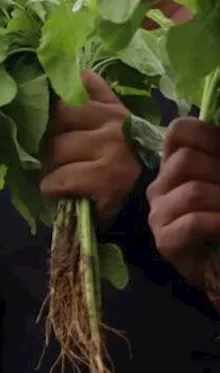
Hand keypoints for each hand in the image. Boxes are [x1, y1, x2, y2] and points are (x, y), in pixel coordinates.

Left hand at [41, 72, 142, 227]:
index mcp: (111, 110)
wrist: (136, 206)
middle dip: (49, 144)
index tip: (49, 125)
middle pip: (55, 122)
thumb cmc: (113, 166)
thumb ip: (93, 98)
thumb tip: (79, 71)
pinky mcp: (106, 178)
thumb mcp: (108, 128)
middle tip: (61, 160)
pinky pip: (58, 179)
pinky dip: (54, 188)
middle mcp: (114, 124)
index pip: (67, 95)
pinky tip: (66, 191)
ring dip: (51, 169)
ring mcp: (112, 149)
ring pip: (54, 151)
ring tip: (66, 177)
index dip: (50, 112)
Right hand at [147, 117, 219, 290]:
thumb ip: (216, 157)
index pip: (180, 131)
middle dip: (218, 174)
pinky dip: (217, 224)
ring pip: (192, 192)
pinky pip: (192, 223)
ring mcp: (159, 214)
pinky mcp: (165, 241)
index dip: (208, 136)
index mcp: (176, 165)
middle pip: (186, 160)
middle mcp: (161, 186)